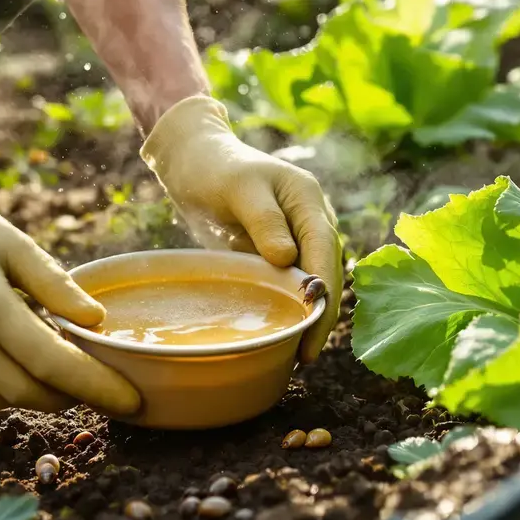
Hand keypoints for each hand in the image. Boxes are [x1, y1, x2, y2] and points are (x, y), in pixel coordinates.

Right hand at [0, 185, 140, 413]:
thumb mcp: (13, 244)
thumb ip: (56, 284)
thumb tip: (98, 321)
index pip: (53, 363)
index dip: (97, 387)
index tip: (132, 400)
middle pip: (34, 392)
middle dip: (74, 395)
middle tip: (103, 382)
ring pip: (7, 400)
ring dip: (41, 392)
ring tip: (60, 366)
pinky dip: (7, 387)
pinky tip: (16, 360)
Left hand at [141, 96, 343, 361]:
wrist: (194, 163)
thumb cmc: (215, 169)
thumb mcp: (238, 188)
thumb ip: (264, 220)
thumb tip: (289, 260)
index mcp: (308, 200)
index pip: (324, 250)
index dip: (323, 290)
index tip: (313, 324)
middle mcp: (309, 222)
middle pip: (325, 272)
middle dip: (320, 313)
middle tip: (306, 356)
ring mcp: (295, 240)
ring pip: (311, 283)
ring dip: (308, 317)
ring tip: (297, 356)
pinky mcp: (276, 256)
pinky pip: (288, 287)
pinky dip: (288, 310)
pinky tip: (282, 338)